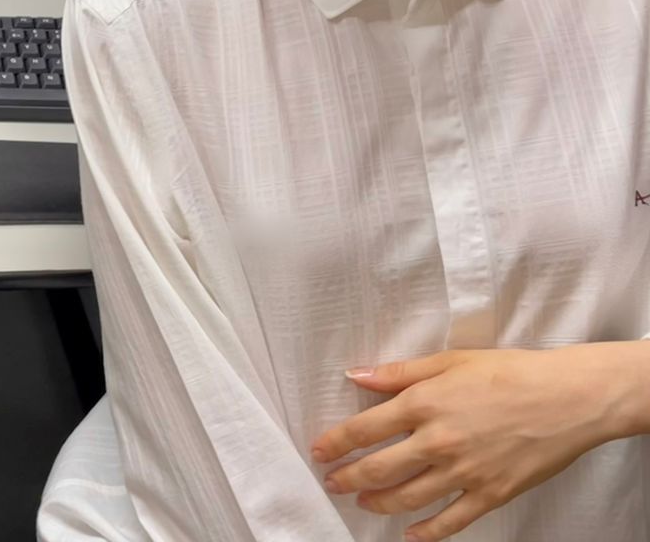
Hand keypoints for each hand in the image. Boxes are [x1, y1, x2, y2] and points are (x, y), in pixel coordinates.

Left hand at [312, 346, 630, 540]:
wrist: (567, 398)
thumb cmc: (509, 372)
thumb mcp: (448, 361)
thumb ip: (398, 373)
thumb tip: (355, 375)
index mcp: (423, 404)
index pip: (365, 429)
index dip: (336, 443)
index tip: (319, 452)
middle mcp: (438, 441)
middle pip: (379, 468)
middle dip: (349, 478)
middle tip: (333, 482)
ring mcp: (464, 471)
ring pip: (408, 497)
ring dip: (379, 503)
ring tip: (363, 503)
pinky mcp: (491, 494)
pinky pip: (451, 520)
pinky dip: (426, 532)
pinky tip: (410, 534)